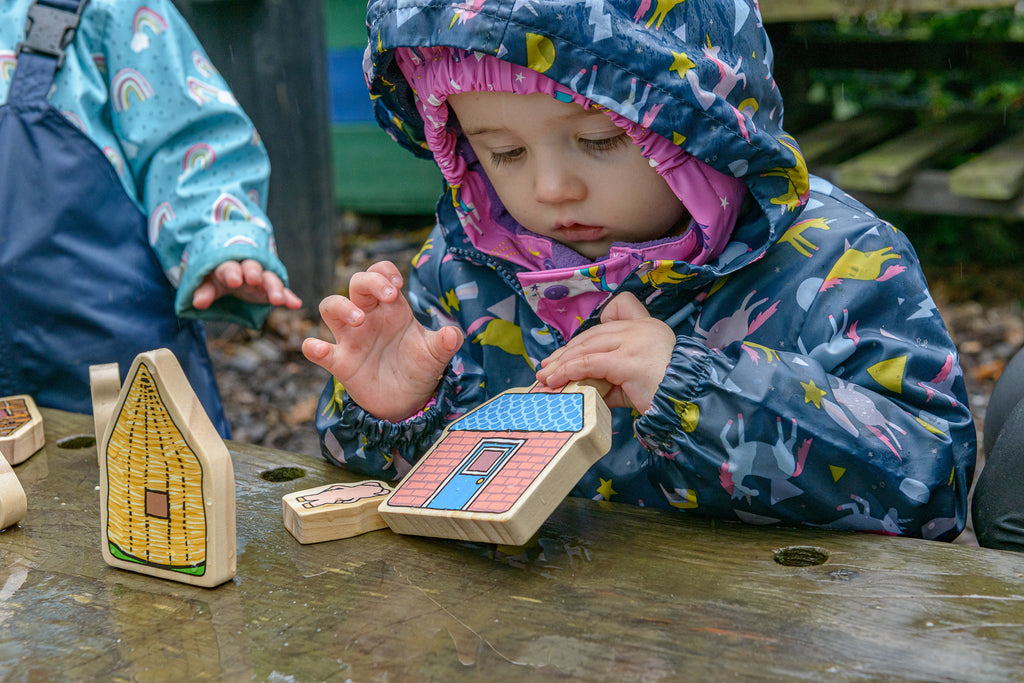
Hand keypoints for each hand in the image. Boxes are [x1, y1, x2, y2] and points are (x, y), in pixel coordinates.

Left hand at [192, 259, 302, 309]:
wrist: (233, 270)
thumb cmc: (218, 277)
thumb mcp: (208, 283)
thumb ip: (204, 291)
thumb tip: (197, 303)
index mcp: (228, 265)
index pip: (229, 267)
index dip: (232, 273)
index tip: (235, 281)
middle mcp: (246, 268)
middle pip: (252, 267)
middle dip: (253, 273)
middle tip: (254, 280)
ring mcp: (261, 277)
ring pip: (269, 279)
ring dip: (274, 287)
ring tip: (277, 299)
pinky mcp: (271, 288)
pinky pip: (282, 291)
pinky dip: (288, 297)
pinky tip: (295, 304)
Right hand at [301, 261, 463, 421]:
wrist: (408, 401)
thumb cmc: (419, 368)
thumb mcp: (435, 355)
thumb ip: (445, 343)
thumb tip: (453, 334)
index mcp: (392, 309)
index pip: (380, 274)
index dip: (385, 272)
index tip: (398, 285)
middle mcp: (369, 317)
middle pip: (356, 282)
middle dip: (370, 281)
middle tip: (389, 296)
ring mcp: (352, 338)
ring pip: (330, 307)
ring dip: (341, 307)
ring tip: (360, 320)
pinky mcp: (341, 363)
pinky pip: (320, 352)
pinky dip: (313, 348)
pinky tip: (317, 348)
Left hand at [535, 292, 674, 412]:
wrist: (688, 406)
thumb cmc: (664, 395)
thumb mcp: (636, 380)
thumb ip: (612, 377)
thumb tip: (582, 386)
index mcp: (649, 327)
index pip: (618, 308)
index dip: (595, 326)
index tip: (578, 346)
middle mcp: (642, 328)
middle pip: (594, 333)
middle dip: (567, 351)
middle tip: (548, 367)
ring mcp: (635, 341)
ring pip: (587, 346)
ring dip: (562, 363)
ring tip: (546, 377)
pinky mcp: (627, 360)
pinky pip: (589, 362)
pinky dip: (569, 371)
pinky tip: (557, 380)